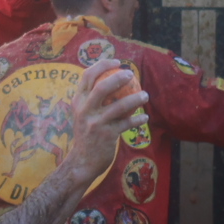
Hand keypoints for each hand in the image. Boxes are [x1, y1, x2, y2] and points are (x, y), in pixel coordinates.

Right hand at [61, 58, 149, 180]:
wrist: (82, 162)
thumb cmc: (86, 135)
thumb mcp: (83, 115)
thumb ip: (91, 100)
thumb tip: (110, 80)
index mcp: (78, 101)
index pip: (87, 76)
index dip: (102, 65)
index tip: (116, 62)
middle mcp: (85, 110)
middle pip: (101, 87)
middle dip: (118, 77)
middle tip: (130, 74)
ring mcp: (95, 123)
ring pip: (119, 106)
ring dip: (135, 99)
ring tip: (145, 95)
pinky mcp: (107, 135)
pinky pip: (127, 123)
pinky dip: (138, 119)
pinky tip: (145, 117)